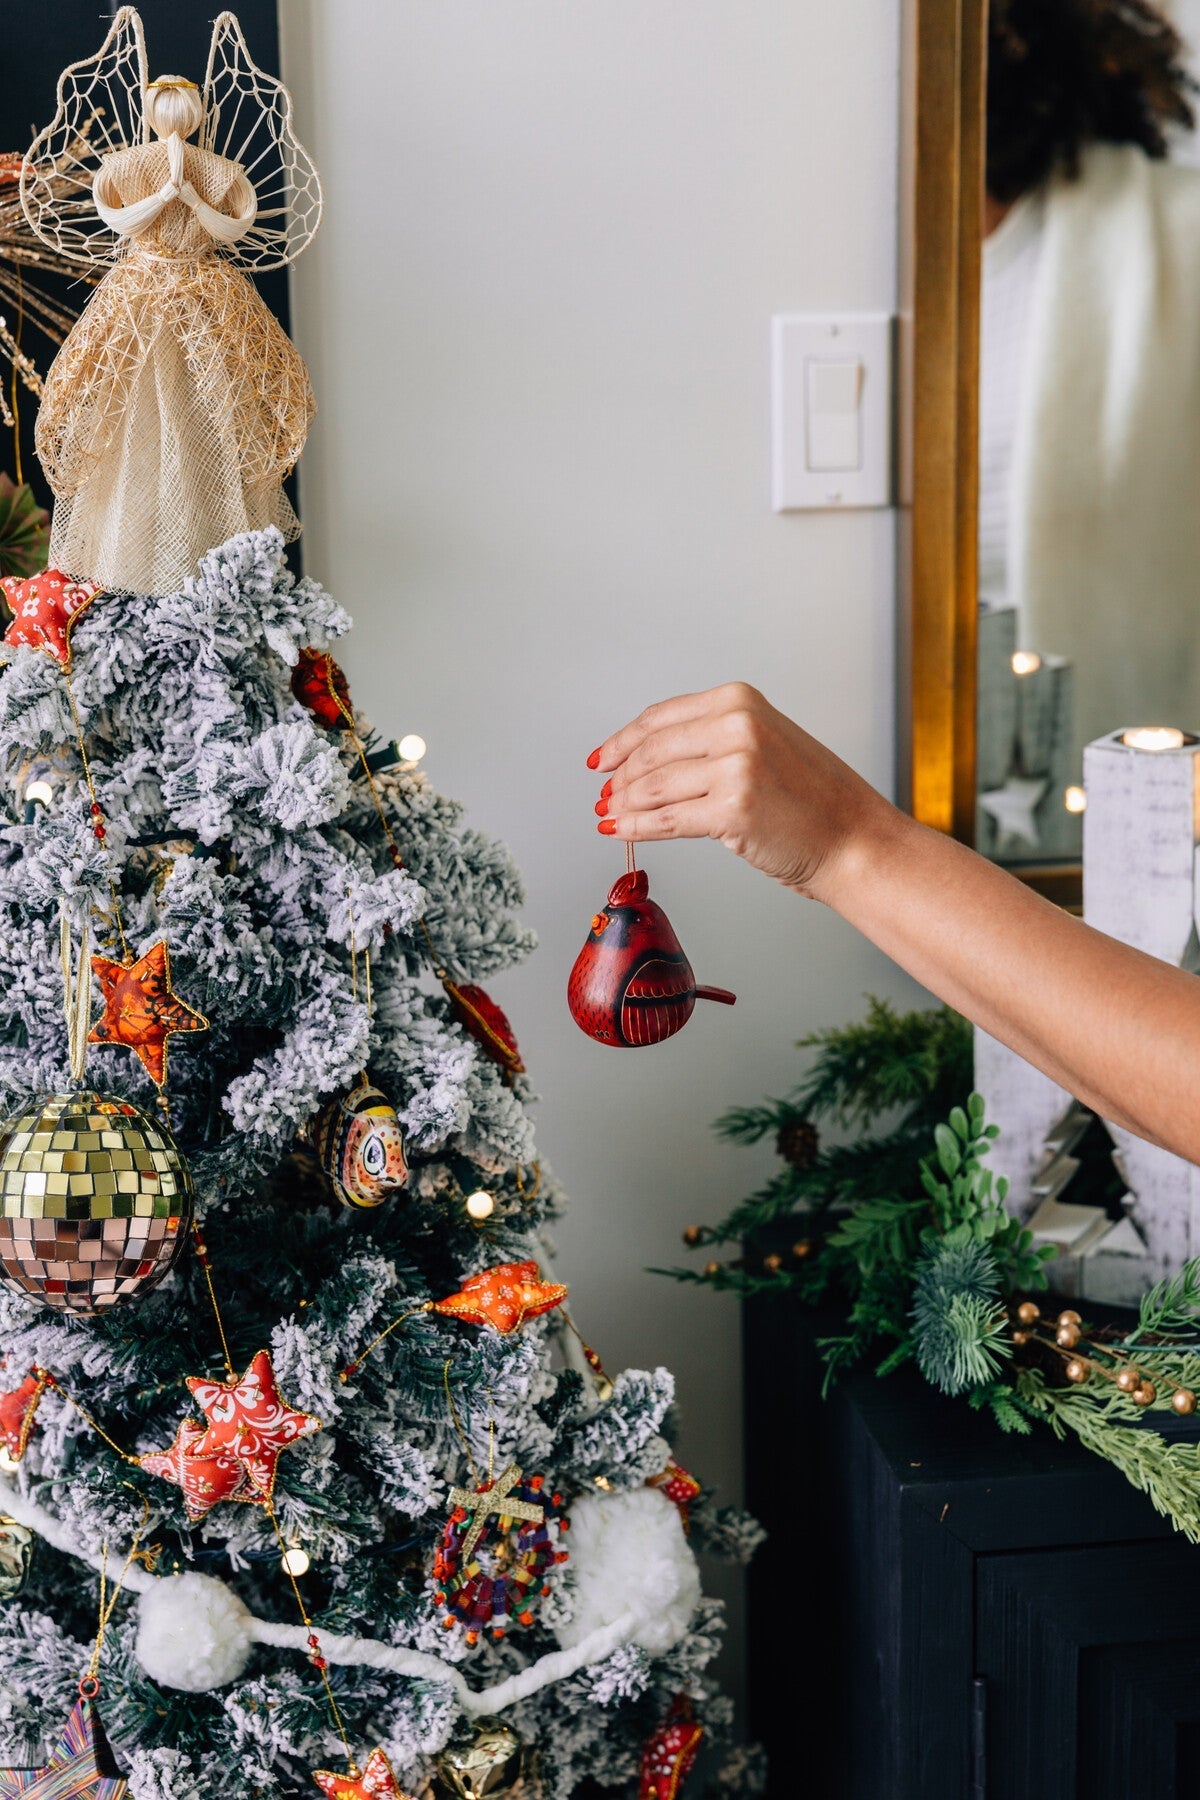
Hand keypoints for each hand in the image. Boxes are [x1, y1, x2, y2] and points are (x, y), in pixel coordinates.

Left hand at [588, 682, 896, 902]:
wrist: (854, 839)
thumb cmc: (815, 800)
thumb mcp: (764, 743)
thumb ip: (712, 741)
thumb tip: (647, 761)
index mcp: (740, 700)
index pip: (661, 717)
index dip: (623, 741)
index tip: (603, 760)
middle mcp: (736, 724)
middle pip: (651, 751)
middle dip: (620, 779)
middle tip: (604, 797)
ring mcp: (735, 766)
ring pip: (653, 787)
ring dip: (624, 805)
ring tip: (610, 817)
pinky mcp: (732, 809)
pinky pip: (666, 820)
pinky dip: (636, 828)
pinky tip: (622, 832)